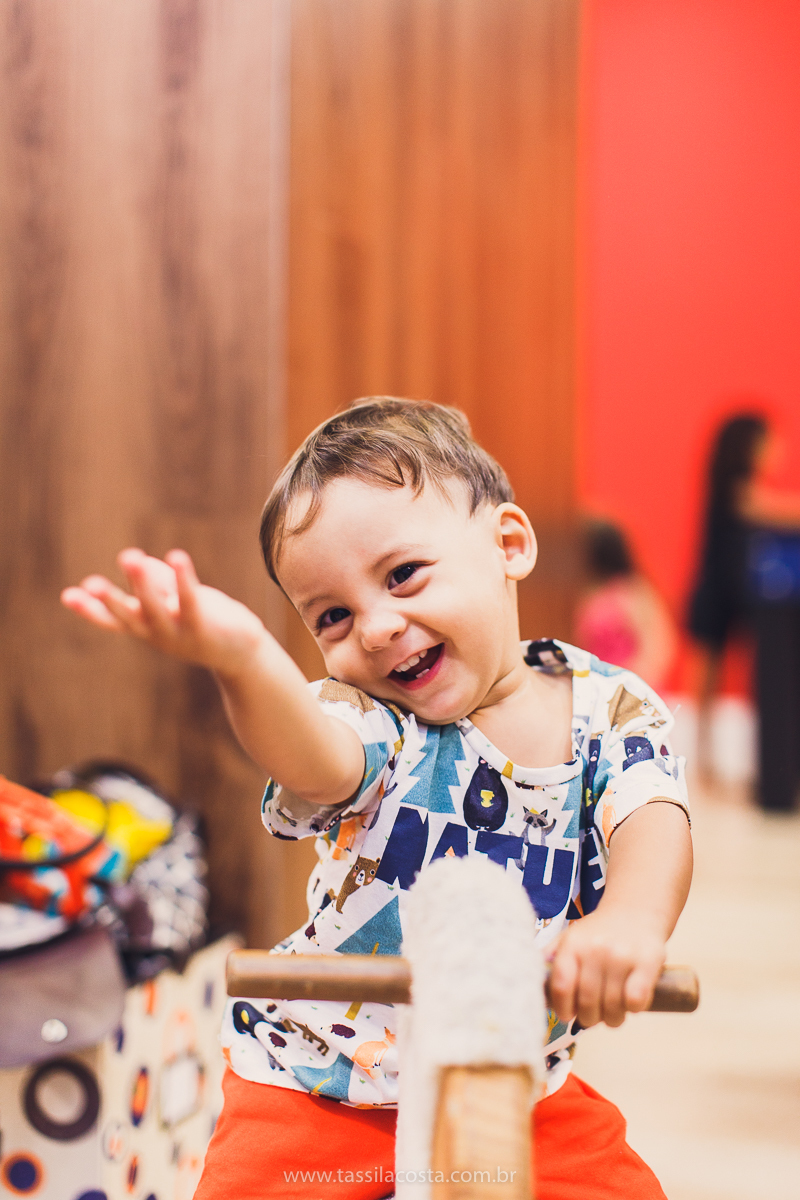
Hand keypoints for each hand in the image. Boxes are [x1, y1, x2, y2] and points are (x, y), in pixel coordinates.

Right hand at [61, 548, 267, 674]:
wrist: (241, 655)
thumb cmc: (203, 623)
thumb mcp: (174, 603)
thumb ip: (158, 582)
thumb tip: (140, 565)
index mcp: (146, 628)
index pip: (113, 621)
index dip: (90, 610)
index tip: (67, 595)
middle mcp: (157, 633)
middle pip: (130, 617)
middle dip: (111, 601)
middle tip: (91, 584)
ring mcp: (180, 632)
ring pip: (157, 609)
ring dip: (144, 585)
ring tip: (133, 559)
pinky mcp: (204, 625)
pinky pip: (191, 600)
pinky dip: (182, 578)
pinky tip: (176, 556)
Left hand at [547, 906, 665, 1028]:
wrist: (635, 909)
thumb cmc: (599, 932)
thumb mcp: (570, 938)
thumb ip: (552, 961)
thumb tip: (534, 990)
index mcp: (572, 945)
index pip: (561, 987)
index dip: (562, 1009)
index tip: (568, 1015)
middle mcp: (595, 949)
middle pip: (587, 1003)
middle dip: (589, 1018)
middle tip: (593, 1017)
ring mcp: (621, 956)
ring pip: (612, 1008)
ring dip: (612, 1019)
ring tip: (613, 1013)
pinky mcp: (647, 962)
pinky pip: (635, 1001)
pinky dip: (633, 1009)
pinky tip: (630, 1001)